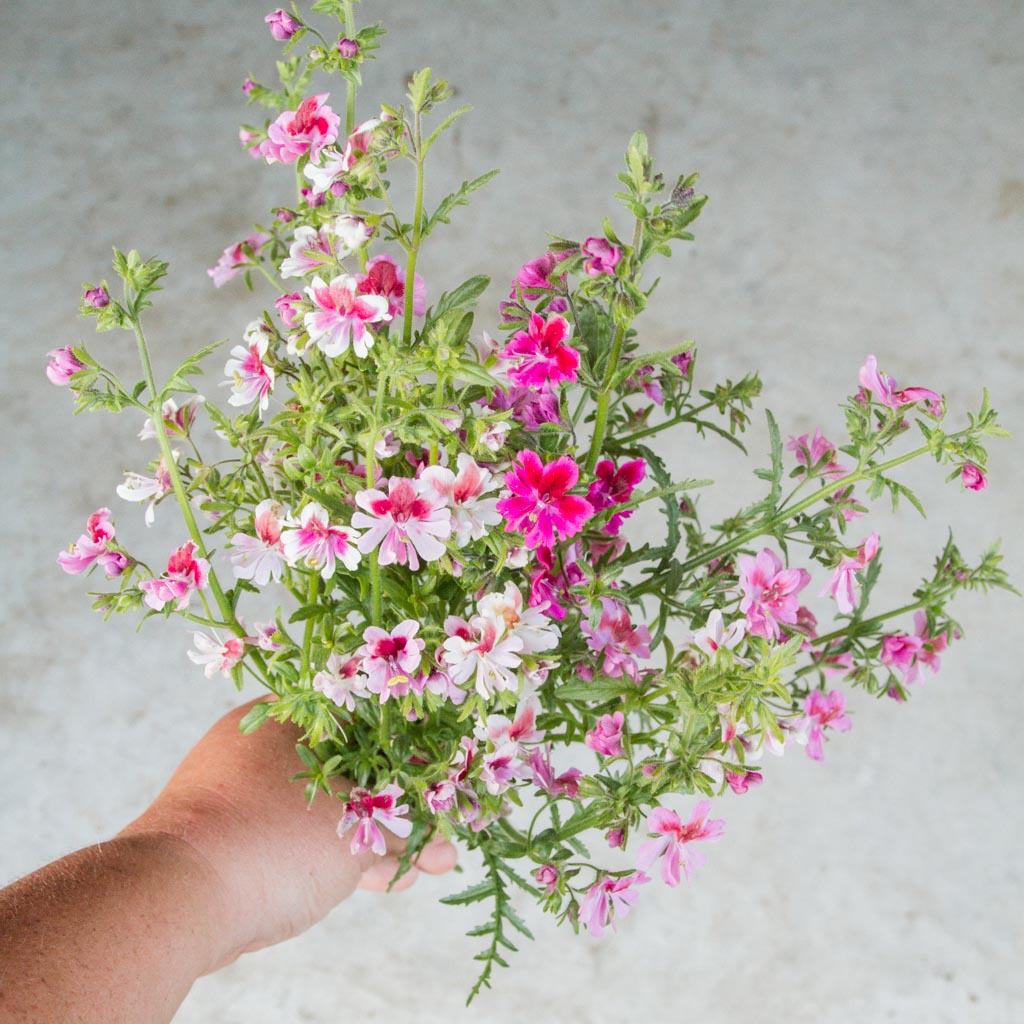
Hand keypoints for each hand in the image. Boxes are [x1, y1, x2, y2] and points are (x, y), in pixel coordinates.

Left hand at [120, 698, 457, 967]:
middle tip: (437, 834)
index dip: (412, 757)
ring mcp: (241, 793)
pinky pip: (296, 837)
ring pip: (324, 809)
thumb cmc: (273, 838)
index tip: (443, 785)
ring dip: (373, 839)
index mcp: (288, 716)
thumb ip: (404, 834)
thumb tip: (445, 849)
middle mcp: (261, 745)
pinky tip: (375, 879)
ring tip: (418, 868)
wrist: (173, 898)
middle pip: (348, 770)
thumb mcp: (354, 831)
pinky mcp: (230, 839)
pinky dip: (335, 856)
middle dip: (397, 808)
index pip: (366, 722)